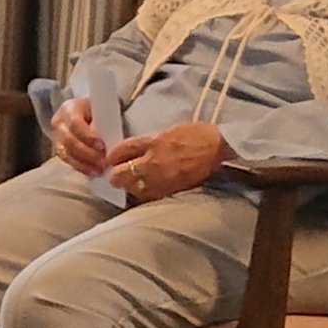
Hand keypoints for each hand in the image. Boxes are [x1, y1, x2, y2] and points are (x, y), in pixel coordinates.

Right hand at [50, 97, 114, 176]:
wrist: (87, 113)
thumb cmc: (98, 110)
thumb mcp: (103, 108)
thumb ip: (108, 117)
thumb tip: (118, 132)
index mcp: (70, 108)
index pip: (75, 123)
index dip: (88, 136)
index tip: (102, 146)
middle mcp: (60, 123)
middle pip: (69, 141)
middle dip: (87, 153)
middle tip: (103, 161)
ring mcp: (57, 138)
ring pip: (66, 154)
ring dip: (84, 164)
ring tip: (100, 169)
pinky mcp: (60, 150)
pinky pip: (68, 162)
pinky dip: (82, 168)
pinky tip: (94, 172)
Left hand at [97, 121, 226, 205]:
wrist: (217, 147)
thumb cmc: (196, 135)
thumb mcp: (168, 131)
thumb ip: (149, 142)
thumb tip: (134, 151)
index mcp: (152, 142)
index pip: (120, 151)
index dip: (111, 156)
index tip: (111, 159)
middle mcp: (153, 161)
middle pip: (120, 173)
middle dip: (114, 175)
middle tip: (115, 174)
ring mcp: (161, 178)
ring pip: (132, 188)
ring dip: (128, 186)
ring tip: (129, 184)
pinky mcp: (170, 189)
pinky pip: (149, 196)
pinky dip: (143, 194)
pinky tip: (144, 190)